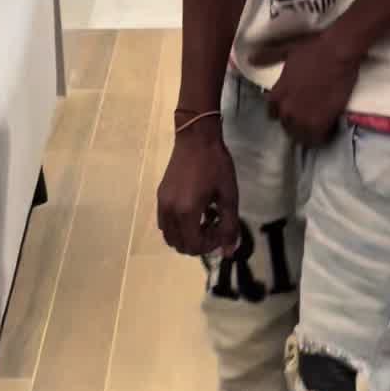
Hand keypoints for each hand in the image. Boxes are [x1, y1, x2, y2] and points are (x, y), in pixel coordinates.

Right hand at [157, 126, 239, 257]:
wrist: (196, 138)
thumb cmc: (216, 165)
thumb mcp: (228, 196)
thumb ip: (229, 226)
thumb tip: (228, 252)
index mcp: (187, 212)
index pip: (193, 246)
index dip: (209, 246)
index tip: (221, 232)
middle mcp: (169, 211)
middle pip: (179, 245)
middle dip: (198, 243)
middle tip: (214, 227)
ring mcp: (162, 204)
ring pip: (169, 236)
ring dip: (186, 236)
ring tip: (203, 220)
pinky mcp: (160, 196)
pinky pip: (165, 223)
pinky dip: (178, 226)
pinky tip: (193, 211)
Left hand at [268, 33, 361, 147]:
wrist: (337, 53)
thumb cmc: (312, 50)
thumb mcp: (286, 51)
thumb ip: (268, 58)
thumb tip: (250, 59)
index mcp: (276, 94)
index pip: (272, 114)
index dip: (282, 112)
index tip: (292, 109)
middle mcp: (286, 109)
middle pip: (286, 127)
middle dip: (294, 124)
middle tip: (306, 118)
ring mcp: (304, 117)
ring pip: (301, 135)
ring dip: (307, 133)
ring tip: (316, 128)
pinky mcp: (322, 121)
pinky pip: (317, 138)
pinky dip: (321, 136)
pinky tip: (327, 131)